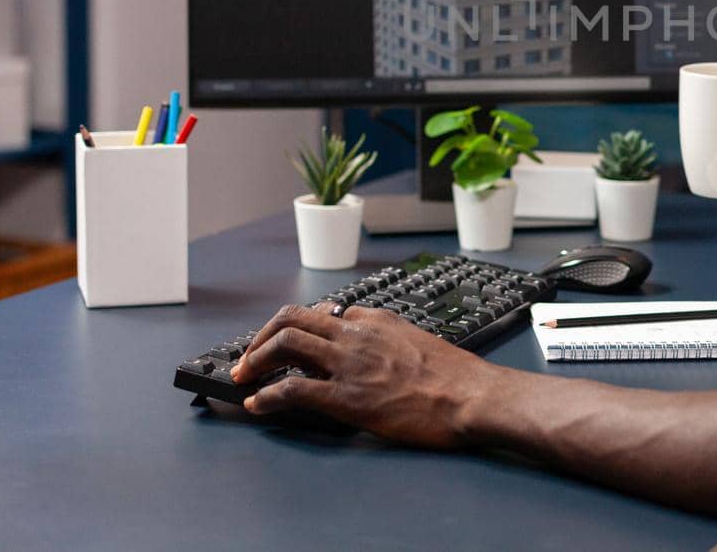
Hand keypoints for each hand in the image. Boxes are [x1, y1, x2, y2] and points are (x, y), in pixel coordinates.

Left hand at [231, 303, 498, 447]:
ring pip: (286, 344)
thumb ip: (388, 338)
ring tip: (242, 376)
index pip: (321, 312)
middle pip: (292, 318)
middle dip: (262, 336)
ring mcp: (350, 364)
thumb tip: (369, 345)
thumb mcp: (418, 341)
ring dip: (255, 359)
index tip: (282, 343)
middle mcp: (357, 334)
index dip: (293, 328)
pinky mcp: (347, 397)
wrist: (474, 396)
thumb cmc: (457, 377)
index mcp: (376, 320)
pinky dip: (267, 395)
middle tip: (248, 357)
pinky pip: (293, 389)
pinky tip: (257, 404)